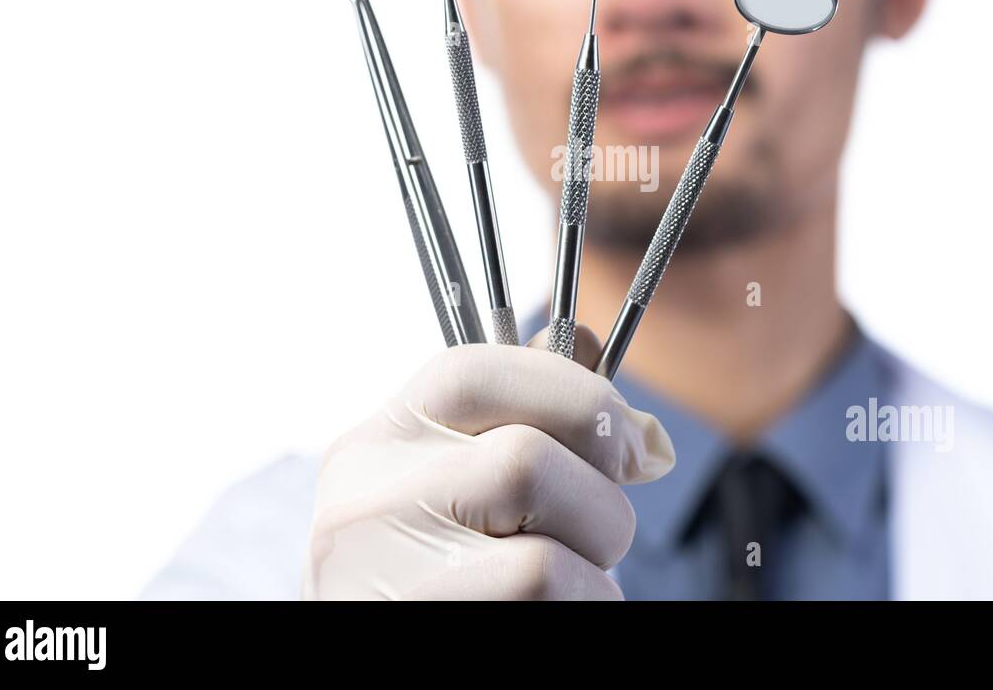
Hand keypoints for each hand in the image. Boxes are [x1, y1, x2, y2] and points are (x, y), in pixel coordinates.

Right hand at [301, 327, 674, 598]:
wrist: (376, 647)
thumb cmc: (437, 564)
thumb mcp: (458, 478)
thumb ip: (521, 408)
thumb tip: (590, 345)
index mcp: (376, 444)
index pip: (473, 375)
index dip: (574, 395)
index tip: (628, 442)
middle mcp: (364, 505)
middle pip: (524, 465)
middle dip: (601, 503)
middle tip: (606, 532)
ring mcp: (383, 581)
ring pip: (542, 562)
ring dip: (592, 576)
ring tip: (574, 584)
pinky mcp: (413, 630)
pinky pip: (542, 612)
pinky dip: (580, 610)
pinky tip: (550, 614)